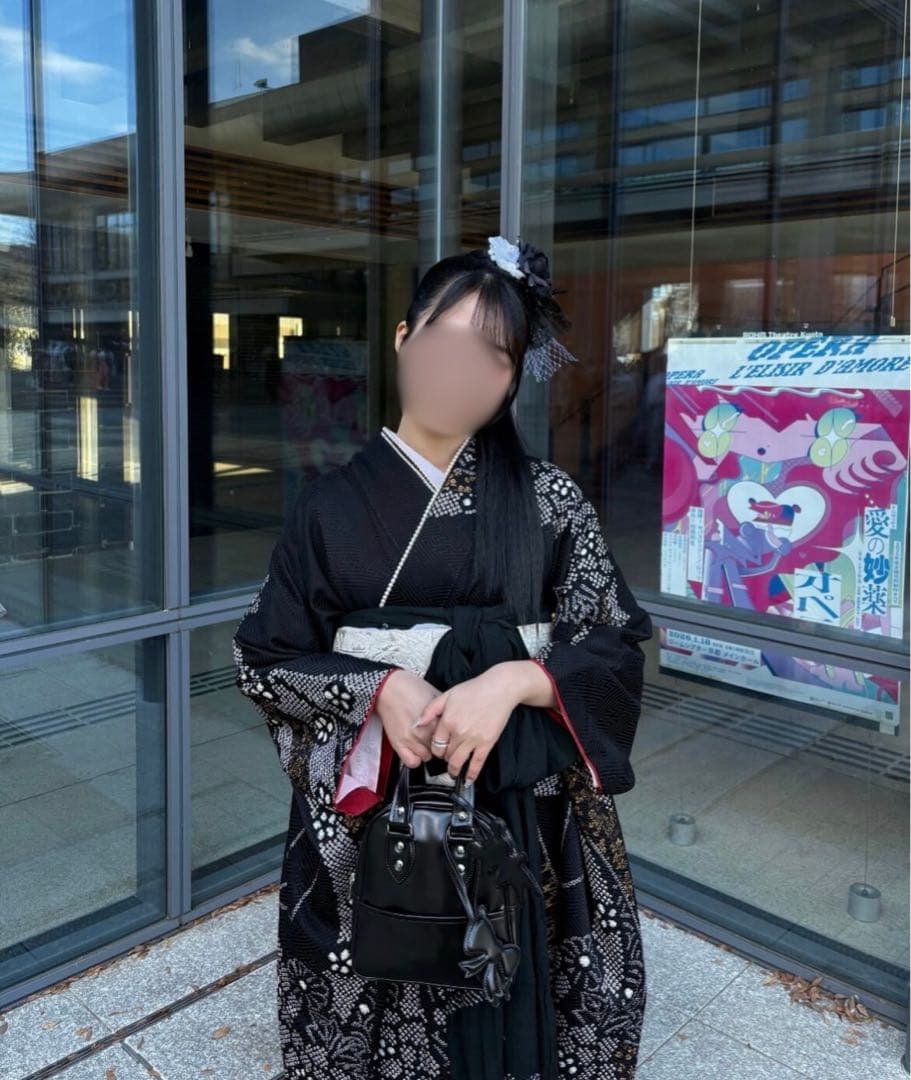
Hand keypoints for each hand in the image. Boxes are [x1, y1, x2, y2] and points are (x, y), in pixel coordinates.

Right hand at [375, 669, 442, 767]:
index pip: (451, 738)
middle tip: (436, 737)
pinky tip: (416, 749)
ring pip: (428, 757)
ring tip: (425, 741)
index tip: (449, 736)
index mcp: (436, 720)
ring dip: (428, 751)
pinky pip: (412, 762)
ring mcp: (411, 739)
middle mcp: (424, 731)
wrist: (389, 688)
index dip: (451, 737)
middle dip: (441, 744)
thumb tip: (456, 719)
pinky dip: (416, 758)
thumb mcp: (436, 695)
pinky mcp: (398, 744)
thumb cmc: (410, 688)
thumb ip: (447, 710)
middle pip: (441, 749)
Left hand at [413, 664, 527, 783]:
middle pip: (445, 754)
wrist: (499, 689)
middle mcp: (459, 732)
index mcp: (448, 721)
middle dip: (444, 757)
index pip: (435, 743)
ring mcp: (473, 739)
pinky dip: (472, 774)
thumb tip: (418, 723)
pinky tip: (468, 779)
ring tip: (453, 771)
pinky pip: (477, 763)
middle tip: (446, 757)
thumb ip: (431, 709)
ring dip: (453, 769)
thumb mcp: (448, 695)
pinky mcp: (487, 743)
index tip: (437, 749)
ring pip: (458, 761)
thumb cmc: (474, 690)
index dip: (435, 748)